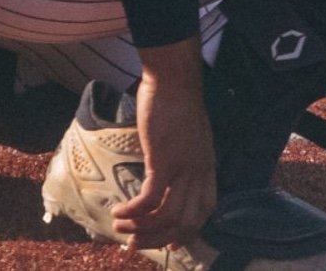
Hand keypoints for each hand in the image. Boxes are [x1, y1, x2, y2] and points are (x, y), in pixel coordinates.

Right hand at [117, 47, 217, 251]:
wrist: (174, 80)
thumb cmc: (177, 105)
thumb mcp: (188, 138)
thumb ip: (183, 158)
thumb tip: (164, 174)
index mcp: (207, 168)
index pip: (205, 211)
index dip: (187, 231)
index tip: (166, 242)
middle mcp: (200, 172)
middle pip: (188, 222)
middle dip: (160, 239)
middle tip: (135, 243)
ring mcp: (185, 168)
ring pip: (169, 216)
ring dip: (141, 228)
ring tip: (120, 229)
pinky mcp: (165, 160)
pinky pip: (150, 199)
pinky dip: (133, 211)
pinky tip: (118, 212)